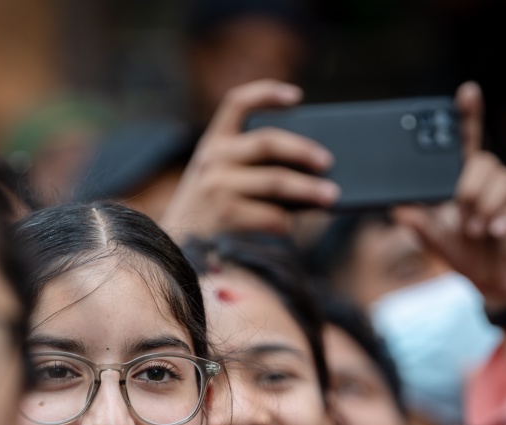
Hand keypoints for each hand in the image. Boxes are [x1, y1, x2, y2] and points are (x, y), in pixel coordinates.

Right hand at [161, 80, 340, 240]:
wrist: (174, 249)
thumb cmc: (211, 211)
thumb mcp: (219, 178)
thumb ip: (252, 167)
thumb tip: (311, 172)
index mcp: (213, 143)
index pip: (237, 103)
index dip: (266, 94)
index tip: (297, 96)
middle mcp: (213, 159)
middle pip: (267, 142)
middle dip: (302, 150)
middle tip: (328, 161)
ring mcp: (217, 187)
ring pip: (275, 181)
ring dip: (308, 189)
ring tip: (330, 196)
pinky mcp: (225, 216)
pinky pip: (269, 215)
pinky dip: (285, 221)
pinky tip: (291, 226)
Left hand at [392, 82, 505, 308]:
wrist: (494, 282)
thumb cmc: (465, 252)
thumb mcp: (435, 239)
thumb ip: (419, 222)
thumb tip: (397, 208)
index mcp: (467, 179)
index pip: (467, 140)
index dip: (468, 115)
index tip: (466, 92)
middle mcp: (492, 178)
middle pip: (482, 163)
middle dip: (468, 190)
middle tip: (463, 218)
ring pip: (500, 181)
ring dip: (483, 208)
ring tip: (477, 231)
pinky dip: (503, 220)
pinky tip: (496, 232)